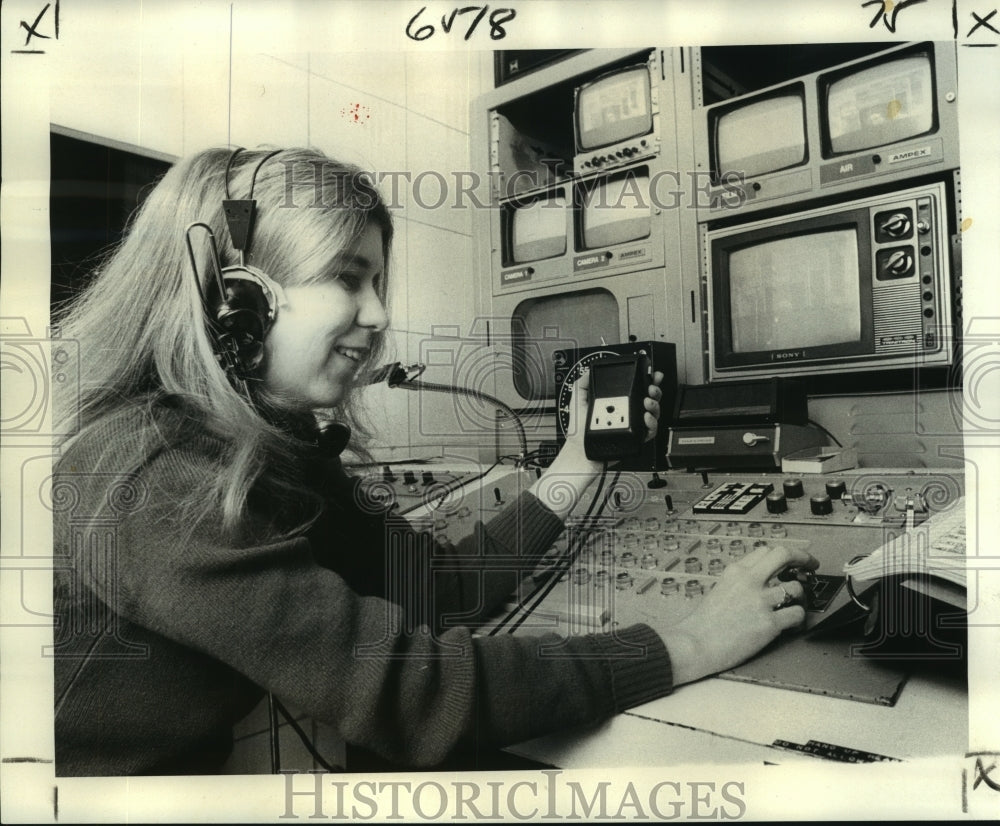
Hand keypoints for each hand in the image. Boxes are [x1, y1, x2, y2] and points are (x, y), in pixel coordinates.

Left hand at [561, 368, 664, 463]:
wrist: (579, 449)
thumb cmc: (579, 429)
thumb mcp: (578, 401)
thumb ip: (583, 384)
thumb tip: (588, 371)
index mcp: (618, 401)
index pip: (636, 387)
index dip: (647, 380)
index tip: (651, 374)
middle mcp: (628, 412)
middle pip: (649, 398)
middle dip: (654, 390)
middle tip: (650, 388)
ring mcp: (633, 424)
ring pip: (653, 412)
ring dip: (654, 405)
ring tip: (646, 402)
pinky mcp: (635, 437)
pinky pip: (650, 430)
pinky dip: (651, 423)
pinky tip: (645, 417)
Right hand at [658, 544, 818, 686]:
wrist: (695, 644)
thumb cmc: (703, 624)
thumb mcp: (719, 590)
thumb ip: (740, 582)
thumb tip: (763, 582)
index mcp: (735, 572)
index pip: (765, 551)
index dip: (782, 554)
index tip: (790, 560)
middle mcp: (749, 581)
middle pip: (784, 555)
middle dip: (803, 558)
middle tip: (810, 565)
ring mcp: (760, 601)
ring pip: (796, 588)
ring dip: (801, 596)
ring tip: (797, 605)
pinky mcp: (769, 623)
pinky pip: (797, 615)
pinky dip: (799, 620)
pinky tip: (793, 624)